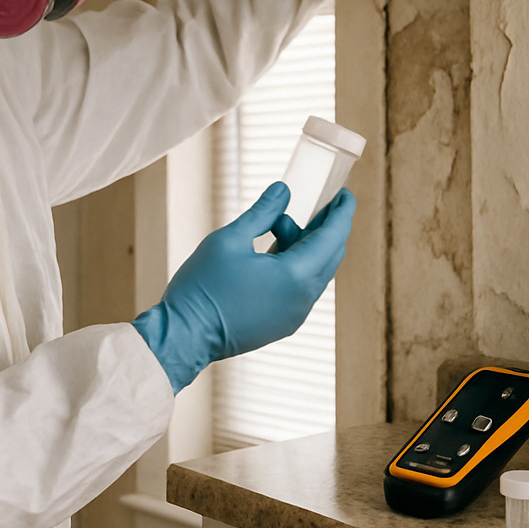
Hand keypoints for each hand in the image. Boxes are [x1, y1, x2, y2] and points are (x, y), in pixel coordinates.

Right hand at [132, 182, 355, 392]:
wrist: (184, 336)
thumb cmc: (203, 287)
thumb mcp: (230, 239)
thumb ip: (262, 213)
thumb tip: (283, 191)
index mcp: (296, 276)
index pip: (333, 237)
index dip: (342, 212)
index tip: (344, 194)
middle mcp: (303, 299)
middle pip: (329, 255)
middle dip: (326, 227)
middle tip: (319, 203)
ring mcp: (294, 315)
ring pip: (315, 272)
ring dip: (305, 245)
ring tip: (277, 226)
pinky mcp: (282, 324)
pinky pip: (301, 289)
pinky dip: (296, 266)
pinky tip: (272, 252)